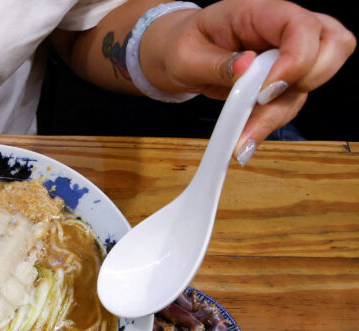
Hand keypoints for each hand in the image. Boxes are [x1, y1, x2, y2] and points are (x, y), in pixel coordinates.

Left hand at [142, 0, 354, 162]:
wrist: (175, 55)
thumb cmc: (181, 45)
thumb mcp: (185, 55)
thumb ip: (215, 63)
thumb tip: (245, 68)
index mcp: (259, 12)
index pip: (301, 24)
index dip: (297, 58)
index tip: (265, 90)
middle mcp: (282, 31)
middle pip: (334, 45)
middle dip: (311, 79)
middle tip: (265, 102)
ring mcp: (288, 56)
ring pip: (311, 84)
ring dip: (279, 114)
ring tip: (242, 140)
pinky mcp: (282, 81)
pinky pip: (290, 103)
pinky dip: (270, 123)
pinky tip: (245, 140)